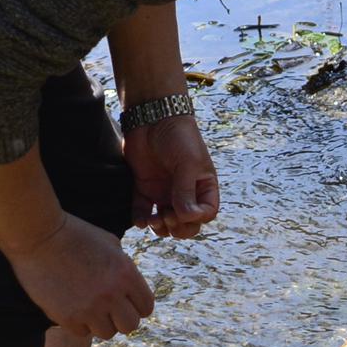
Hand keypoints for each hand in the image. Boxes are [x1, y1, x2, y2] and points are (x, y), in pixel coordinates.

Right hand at [7, 213, 154, 339]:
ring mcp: (90, 308)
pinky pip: (83, 332)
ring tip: (89, 307)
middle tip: (108, 309)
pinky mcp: (67, 317)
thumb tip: (130, 289)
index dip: (136, 305)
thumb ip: (124, 268)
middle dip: (121, 318)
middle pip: (130, 325)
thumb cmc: (75, 235)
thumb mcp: (110, 244)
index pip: (146, 307)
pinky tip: (72, 306)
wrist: (39, 236)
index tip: (125, 302)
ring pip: (107, 333)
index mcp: (126, 274)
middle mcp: (112, 294)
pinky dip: (79, 323)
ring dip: (100, 323)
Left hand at [125, 114, 219, 238]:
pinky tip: (140, 219)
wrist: (152, 118)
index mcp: (203, 186)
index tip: (184, 212)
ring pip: (165, 223)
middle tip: (167, 217)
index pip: (206, 213)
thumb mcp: (188, 164)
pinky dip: (141, 220)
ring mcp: (164, 192)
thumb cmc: (178, 137)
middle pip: (186, 223)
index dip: (196, 219)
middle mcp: (185, 192)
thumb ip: (186, 191)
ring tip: (153, 219)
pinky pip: (143, 212)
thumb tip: (187, 218)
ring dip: (160, 228)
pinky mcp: (144, 189)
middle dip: (178, 228)